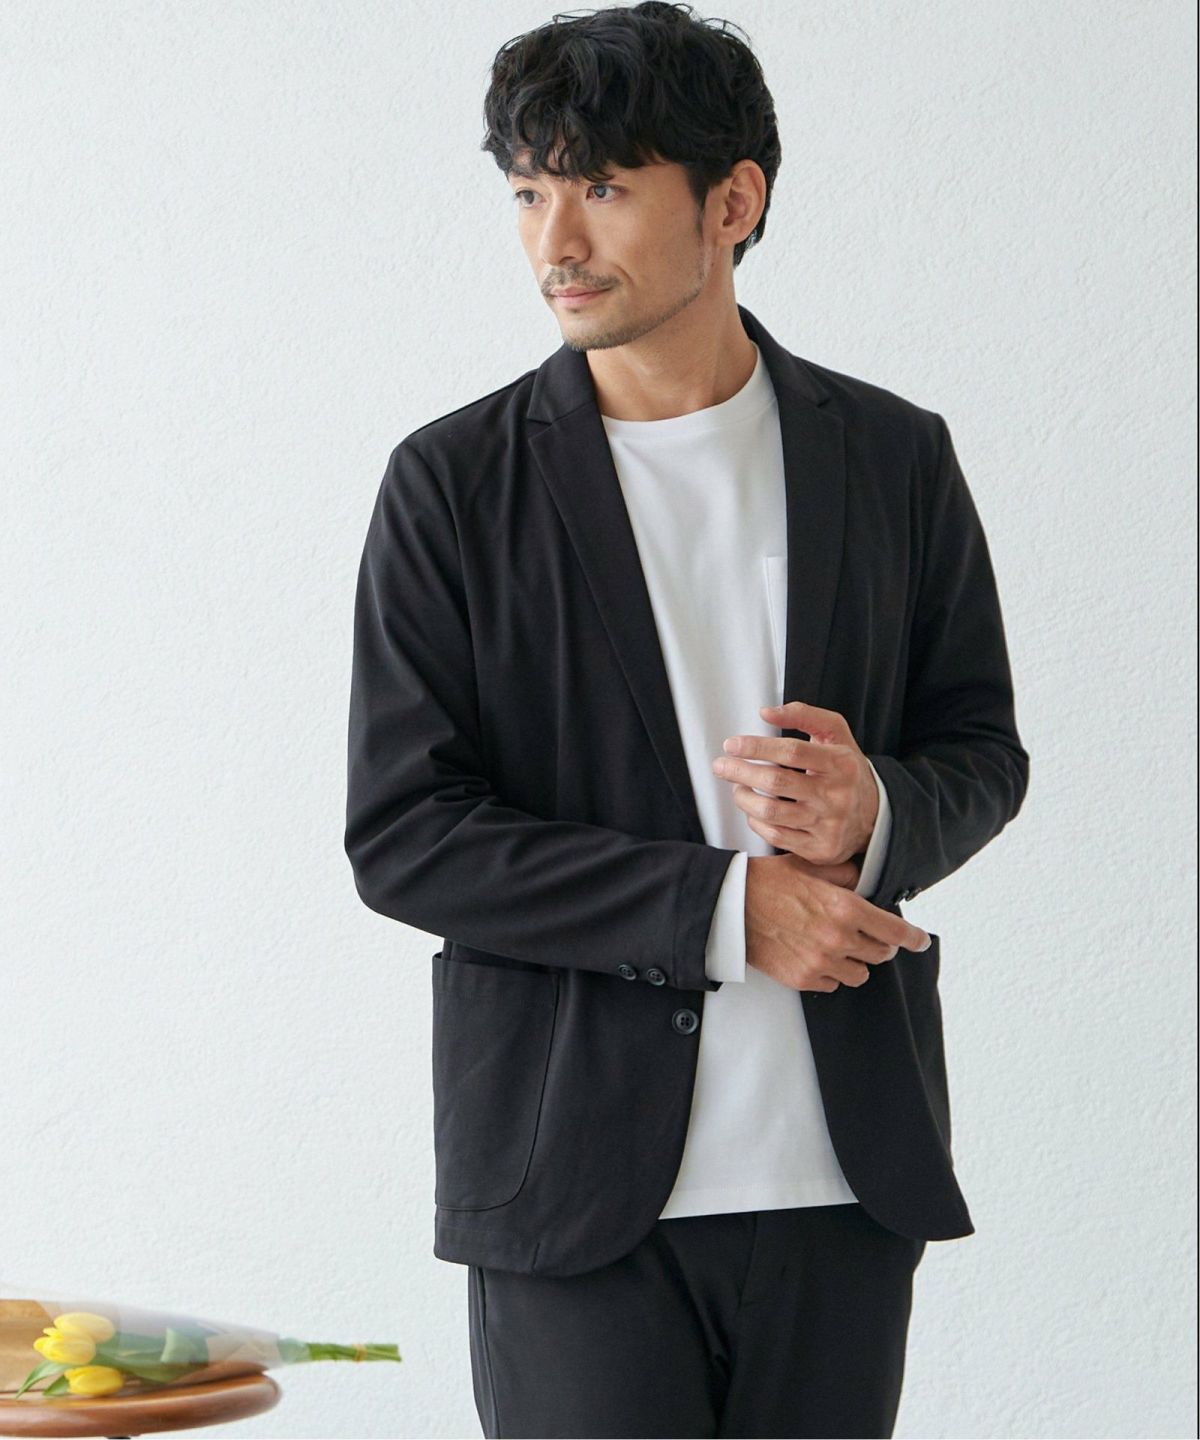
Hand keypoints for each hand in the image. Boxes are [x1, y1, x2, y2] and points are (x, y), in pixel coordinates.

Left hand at [711, 700, 878, 864]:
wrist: (875, 816)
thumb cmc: (845, 770)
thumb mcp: (835, 735)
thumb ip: (804, 715)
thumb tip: (766, 712)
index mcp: (841, 763)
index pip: (792, 752)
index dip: (757, 747)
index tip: (732, 745)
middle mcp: (836, 795)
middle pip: (777, 782)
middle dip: (741, 771)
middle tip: (721, 765)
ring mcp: (828, 825)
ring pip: (772, 812)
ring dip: (744, 797)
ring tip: (737, 787)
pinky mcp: (820, 849)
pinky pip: (775, 836)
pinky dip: (755, 821)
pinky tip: (752, 809)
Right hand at [745, 853, 930, 992]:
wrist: (730, 906)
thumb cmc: (769, 882)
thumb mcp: (810, 866)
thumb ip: (844, 875)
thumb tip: (862, 882)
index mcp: (846, 908)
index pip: (895, 931)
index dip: (913, 938)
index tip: (920, 941)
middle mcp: (838, 939)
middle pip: (880, 955)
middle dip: (877, 945)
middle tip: (864, 935)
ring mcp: (821, 962)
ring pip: (859, 974)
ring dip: (854, 962)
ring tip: (835, 947)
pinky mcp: (803, 979)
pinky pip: (832, 984)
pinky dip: (829, 973)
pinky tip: (814, 956)